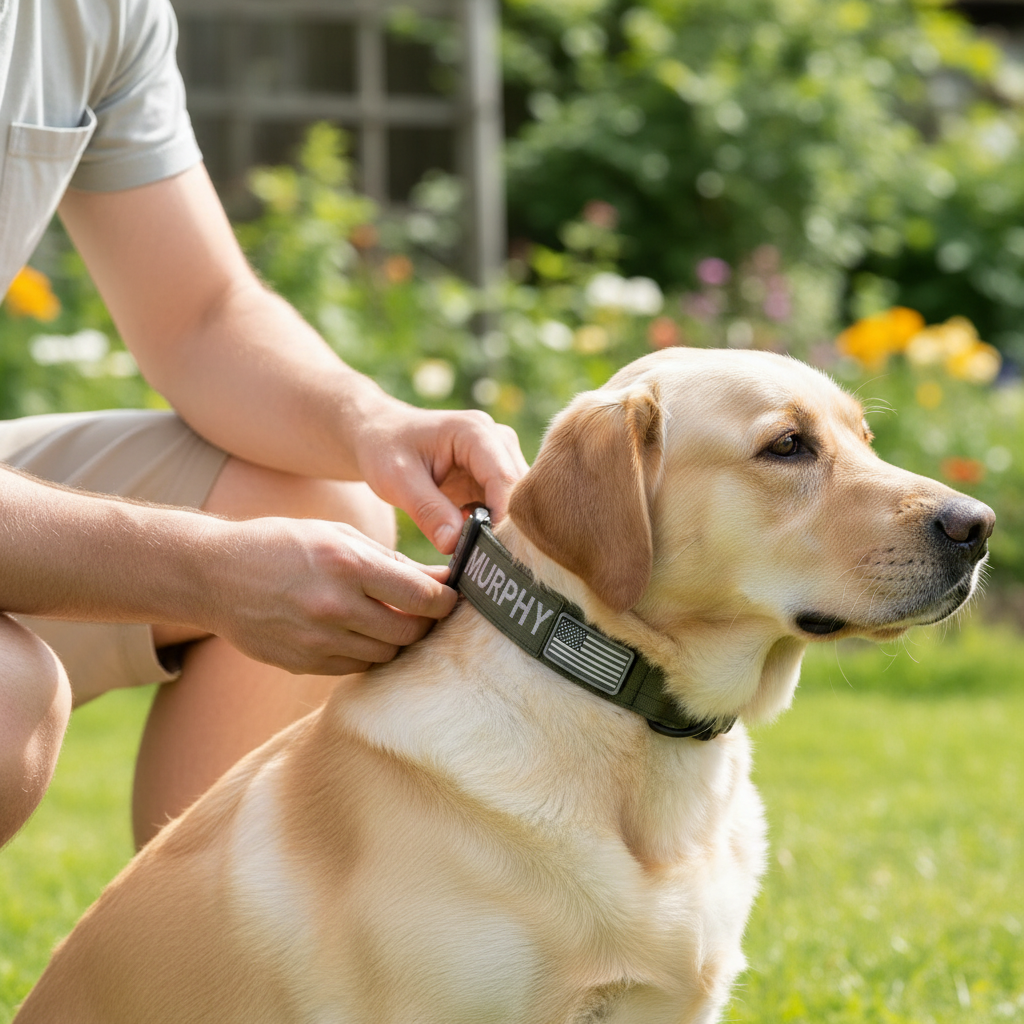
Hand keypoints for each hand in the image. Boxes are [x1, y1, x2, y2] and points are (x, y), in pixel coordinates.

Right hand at [202, 517, 457, 674]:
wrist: (214, 575)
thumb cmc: (283, 545)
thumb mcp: (338, 537)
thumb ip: (393, 561)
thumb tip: (442, 579)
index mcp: (348, 565)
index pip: (421, 597)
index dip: (446, 601)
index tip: (450, 597)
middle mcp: (335, 606)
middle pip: (410, 632)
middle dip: (426, 622)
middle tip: (425, 610)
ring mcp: (318, 641)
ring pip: (387, 654)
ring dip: (398, 639)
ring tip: (390, 618)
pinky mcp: (305, 664)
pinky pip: (358, 667)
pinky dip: (369, 653)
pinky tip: (360, 632)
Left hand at [351, 402, 528, 553]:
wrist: (380, 435)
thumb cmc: (384, 449)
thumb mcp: (397, 479)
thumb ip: (427, 511)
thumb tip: (455, 546)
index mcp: (476, 433)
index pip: (505, 480)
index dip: (504, 519)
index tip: (492, 556)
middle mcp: (498, 441)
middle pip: (520, 493)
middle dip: (507, 530)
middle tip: (487, 567)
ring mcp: (500, 459)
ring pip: (518, 505)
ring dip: (502, 533)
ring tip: (481, 561)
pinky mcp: (495, 478)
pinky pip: (506, 510)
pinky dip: (494, 531)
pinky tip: (475, 548)